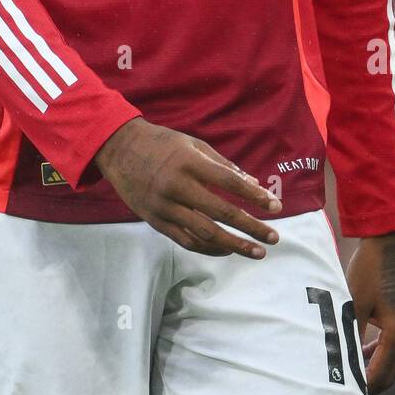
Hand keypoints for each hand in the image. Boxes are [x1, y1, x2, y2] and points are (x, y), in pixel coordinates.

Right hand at [93, 117, 281, 258]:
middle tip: (274, 237)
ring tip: (257, 251)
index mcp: (189, 162)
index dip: (254, 196)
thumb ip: (223, 165)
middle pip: (221, 212)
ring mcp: (164, 206)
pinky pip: (186, 240)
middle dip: (251, 227)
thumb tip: (253, 184)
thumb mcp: (193, 144)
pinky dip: (209, 248)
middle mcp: (177, 186)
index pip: (229, 182)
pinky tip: (227, 249)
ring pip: (205, 233)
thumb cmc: (161, 143)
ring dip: (234, 245)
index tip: (275, 206)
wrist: (119, 150)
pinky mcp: (155, 220)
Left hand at [344, 230, 394, 394]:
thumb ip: (350, 333)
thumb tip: (340, 360)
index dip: (363, 388)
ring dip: (372, 368)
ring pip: (390, 359)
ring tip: (348, 374)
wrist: (388, 239)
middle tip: (344, 391)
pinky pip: (390, 344)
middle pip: (390, 372)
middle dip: (369, 385)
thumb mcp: (354, 302)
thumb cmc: (370, 269)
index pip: (381, 375)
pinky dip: (375, 352)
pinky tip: (359, 350)